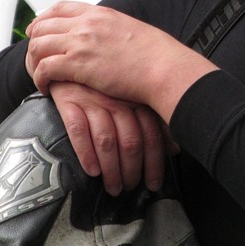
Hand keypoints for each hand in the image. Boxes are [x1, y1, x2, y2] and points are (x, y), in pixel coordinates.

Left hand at [25, 1, 216, 121]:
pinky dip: (39, 78)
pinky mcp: (77, 65)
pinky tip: (45, 87)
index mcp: (100, 13)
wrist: (163, 68)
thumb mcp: (130, 29)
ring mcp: (80, 42)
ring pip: (38, 45)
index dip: (43, 19)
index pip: (60, 8)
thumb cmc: (155, 55)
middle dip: (34, 41)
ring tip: (39, 74)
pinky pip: (44, 68)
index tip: (38, 30)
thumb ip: (111, 29)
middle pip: (43, 25)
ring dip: (33, 61)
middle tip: (34, 57)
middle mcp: (86, 23)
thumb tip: (107, 37)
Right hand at [49, 81, 177, 195]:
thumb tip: (174, 149)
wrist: (71, 57)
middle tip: (130, 188)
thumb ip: (153, 120)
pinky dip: (86, 153)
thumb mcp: (131, 96)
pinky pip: (78, 130)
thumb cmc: (104, 83)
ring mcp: (93, 100)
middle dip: (131, 171)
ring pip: (107, 140)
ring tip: (113, 187)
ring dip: (111, 169)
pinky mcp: (70, 101)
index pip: (151, 135)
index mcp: (136, 98)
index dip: (154, 163)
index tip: (153, 182)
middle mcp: (117, 100)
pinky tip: (92, 170)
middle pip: (130, 141)